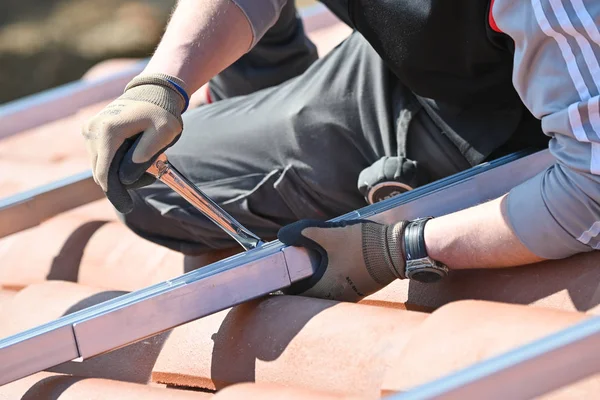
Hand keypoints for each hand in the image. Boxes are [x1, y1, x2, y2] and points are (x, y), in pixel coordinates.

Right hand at [82, 73, 187, 212]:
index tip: (127, 207)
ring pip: (100, 165)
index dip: (115, 193)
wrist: (153, 91)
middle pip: (101, 172)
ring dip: (120, 171)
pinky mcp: (91, 131)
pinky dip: (116, 162)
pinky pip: (101, 156)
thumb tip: (125, 176)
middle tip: (150, 175)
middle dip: (123, 181)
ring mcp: (89, 130)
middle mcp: (92, 130)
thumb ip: (146, 154)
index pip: (104, 173)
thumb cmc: (162, 112)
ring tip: (146, 161)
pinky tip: (134, 154)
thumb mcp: (164, 132)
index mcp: (108, 131)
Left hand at [277, 219, 406, 301]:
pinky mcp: (360, 289)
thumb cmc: (362, 245)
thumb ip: (303, 233)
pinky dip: (332, 277)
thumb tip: (282, 235)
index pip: (296, 293)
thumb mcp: (329, 234)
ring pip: (325, 289)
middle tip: (296, 263)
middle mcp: (336, 297)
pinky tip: (335, 262)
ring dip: (318, 278)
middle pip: (310, 291)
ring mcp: (350, 294)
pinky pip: (339, 286)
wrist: (397, 250)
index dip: (286, 282)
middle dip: (302, 279)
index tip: (282, 271)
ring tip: (314, 261)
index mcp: (324, 288)